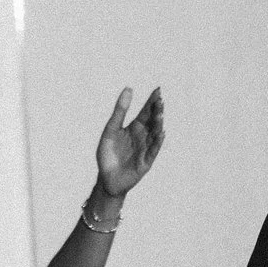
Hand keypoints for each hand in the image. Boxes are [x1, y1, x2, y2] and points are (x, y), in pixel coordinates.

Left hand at [96, 86, 165, 200]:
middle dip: (156, 111)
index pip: (145, 111)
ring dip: (158, 124)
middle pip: (152, 121)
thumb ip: (120, 111)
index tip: (158, 90)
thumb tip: (128, 88)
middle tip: (159, 100)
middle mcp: (143, 136)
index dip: (152, 101)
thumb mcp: (111, 129)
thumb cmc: (107, 154)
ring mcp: (146, 148)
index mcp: (134, 127)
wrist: (106, 178)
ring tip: (159, 113)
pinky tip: (161, 133)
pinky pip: (153, 150)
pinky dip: (157, 142)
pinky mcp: (146, 161)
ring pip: (155, 134)